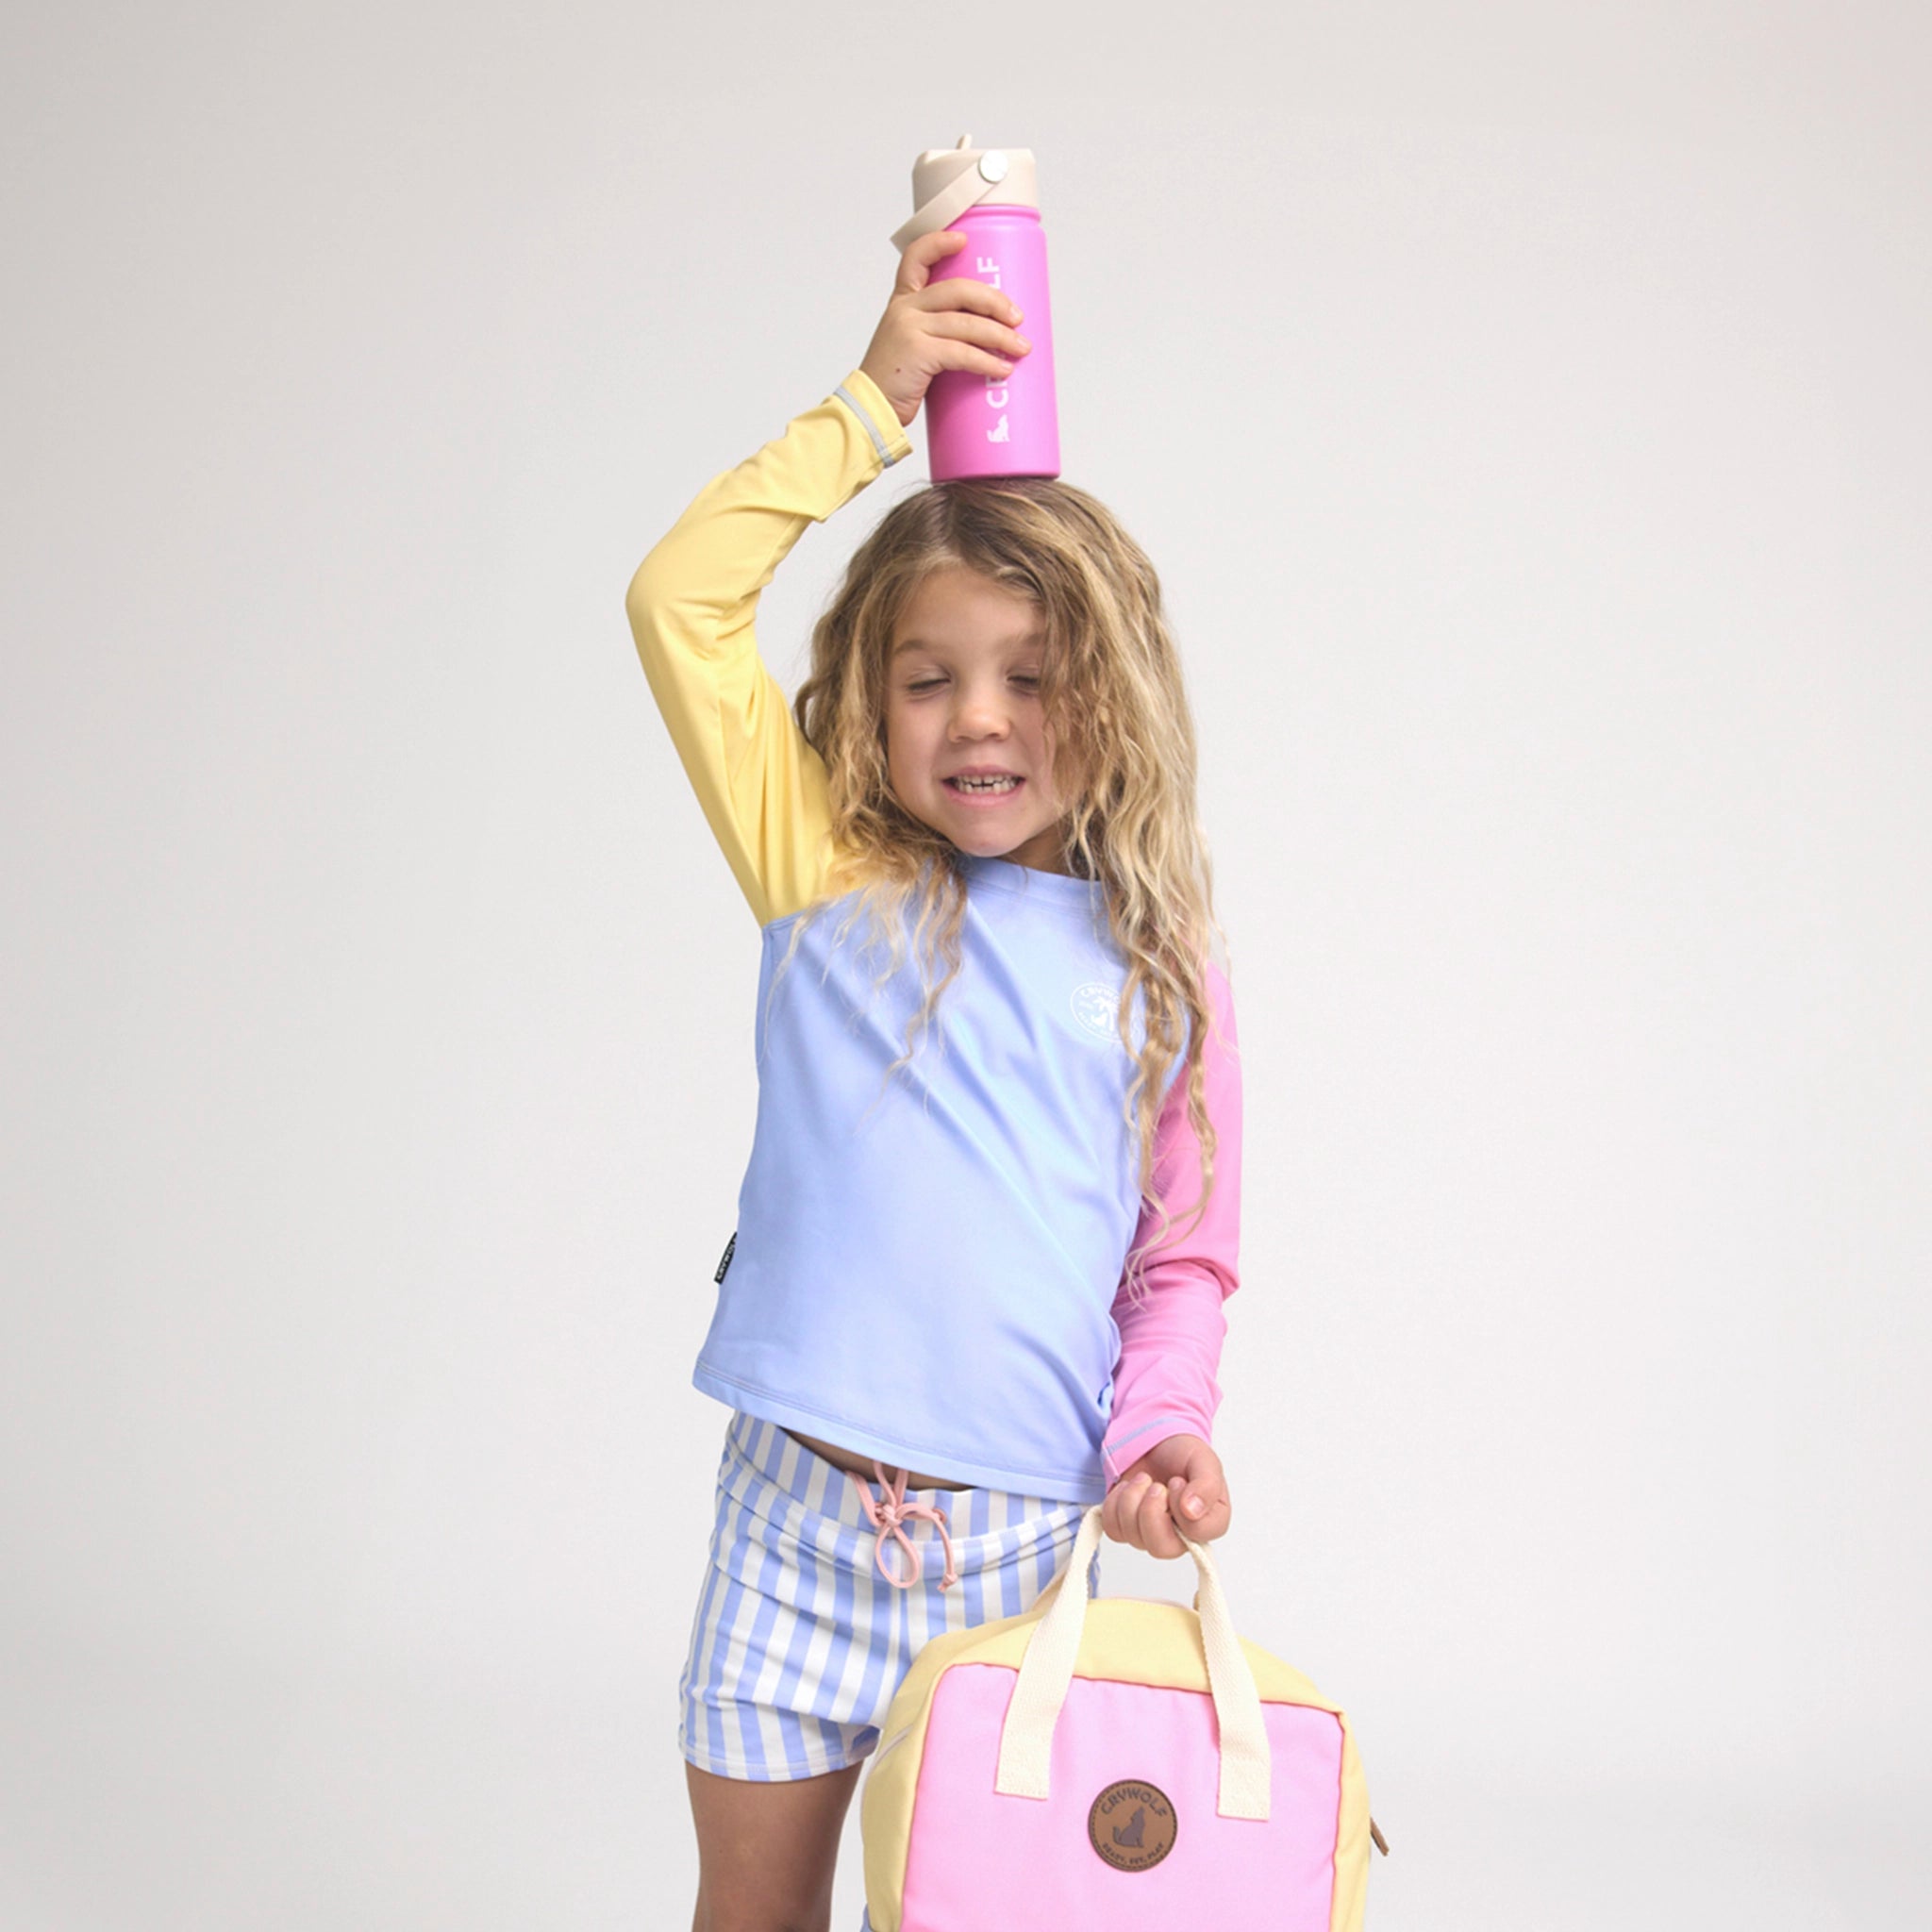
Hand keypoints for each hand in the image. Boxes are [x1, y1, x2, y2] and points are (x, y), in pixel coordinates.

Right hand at [858, 230, 1032, 429]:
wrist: (870, 410)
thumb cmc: (896, 382)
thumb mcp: (911, 345)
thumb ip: (937, 332)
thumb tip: (984, 337)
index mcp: (902, 302)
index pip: (916, 258)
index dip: (939, 243)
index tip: (964, 240)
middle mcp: (905, 309)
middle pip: (958, 289)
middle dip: (994, 301)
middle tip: (1017, 317)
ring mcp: (909, 328)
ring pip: (966, 323)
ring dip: (1000, 336)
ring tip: (1021, 348)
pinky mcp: (917, 352)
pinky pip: (961, 352)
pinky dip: (986, 361)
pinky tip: (1003, 369)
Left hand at [1101, 1435, 1231, 1558]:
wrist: (1156, 1442)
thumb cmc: (1184, 1454)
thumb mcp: (1204, 1460)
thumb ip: (1206, 1485)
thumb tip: (1191, 1511)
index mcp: (1209, 1522)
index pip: (1197, 1534)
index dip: (1182, 1508)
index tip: (1177, 1482)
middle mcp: (1182, 1536)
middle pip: (1161, 1548)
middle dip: (1151, 1511)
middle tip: (1155, 1485)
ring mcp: (1152, 1535)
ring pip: (1134, 1537)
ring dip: (1133, 1500)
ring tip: (1143, 1480)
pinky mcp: (1127, 1528)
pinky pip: (1113, 1528)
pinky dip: (1115, 1503)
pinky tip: (1128, 1487)